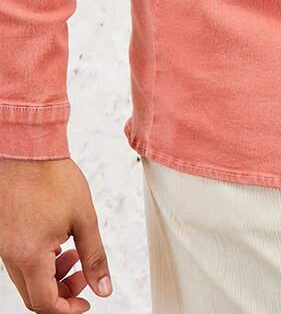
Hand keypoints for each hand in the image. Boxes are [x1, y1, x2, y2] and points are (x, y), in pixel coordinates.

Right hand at [0, 157, 112, 311]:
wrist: (27, 149)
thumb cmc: (51, 176)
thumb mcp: (84, 218)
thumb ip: (95, 256)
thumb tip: (103, 285)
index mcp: (31, 257)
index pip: (46, 303)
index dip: (68, 309)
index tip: (85, 302)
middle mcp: (12, 256)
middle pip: (34, 296)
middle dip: (62, 294)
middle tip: (83, 277)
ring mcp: (5, 246)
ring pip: (27, 278)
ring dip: (52, 275)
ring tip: (74, 254)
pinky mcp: (4, 234)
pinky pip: (20, 260)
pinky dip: (40, 260)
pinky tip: (58, 242)